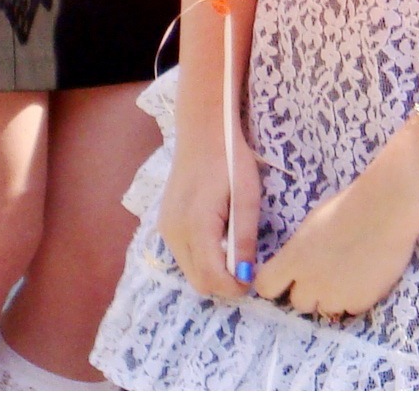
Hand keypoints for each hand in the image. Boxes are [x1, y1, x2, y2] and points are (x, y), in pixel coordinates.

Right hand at [159, 132, 262, 299]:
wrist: (203, 131)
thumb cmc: (230, 159)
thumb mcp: (247, 197)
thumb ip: (244, 238)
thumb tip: (246, 277)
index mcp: (196, 226)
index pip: (212, 278)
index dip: (235, 287)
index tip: (254, 279)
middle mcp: (174, 233)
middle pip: (198, 281)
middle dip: (224, 284)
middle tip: (246, 268)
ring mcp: (166, 229)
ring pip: (190, 271)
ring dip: (212, 272)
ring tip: (234, 249)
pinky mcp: (165, 223)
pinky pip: (183, 256)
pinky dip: (202, 259)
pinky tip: (218, 238)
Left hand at [254, 168, 418, 317]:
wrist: (385, 210)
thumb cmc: (349, 206)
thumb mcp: (313, 224)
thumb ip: (302, 250)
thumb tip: (301, 261)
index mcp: (293, 258)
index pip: (266, 286)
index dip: (275, 283)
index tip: (285, 278)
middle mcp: (309, 282)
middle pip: (298, 302)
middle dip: (309, 290)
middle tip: (326, 272)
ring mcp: (334, 296)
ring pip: (324, 308)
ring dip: (332, 297)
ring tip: (350, 273)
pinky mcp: (358, 303)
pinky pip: (350, 309)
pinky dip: (355, 298)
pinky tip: (366, 277)